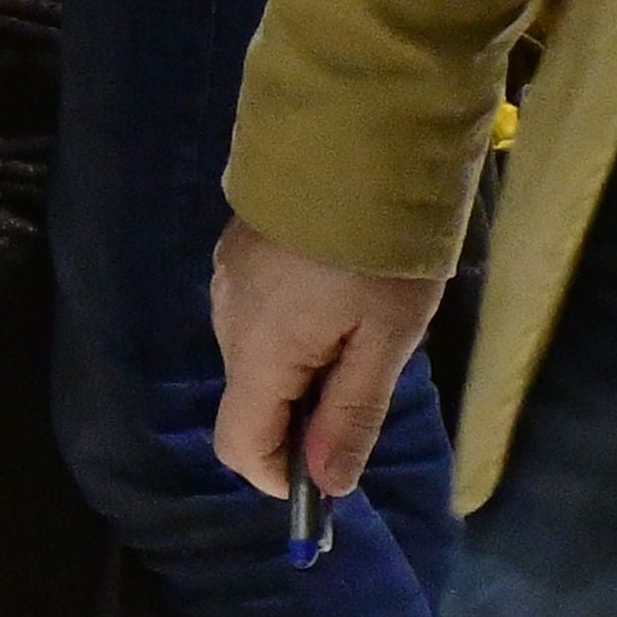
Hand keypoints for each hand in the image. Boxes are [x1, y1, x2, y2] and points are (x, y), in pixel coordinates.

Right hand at [208, 233, 448, 503]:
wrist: (366, 130)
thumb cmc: (389, 244)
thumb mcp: (389, 337)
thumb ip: (353, 414)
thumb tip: (328, 485)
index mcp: (259, 351)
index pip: (240, 446)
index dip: (280, 476)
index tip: (331, 473)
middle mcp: (227, 319)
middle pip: (253, 399)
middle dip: (303, 412)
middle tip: (371, 371)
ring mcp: (229, 277)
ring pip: (259, 352)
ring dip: (304, 361)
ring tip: (365, 316)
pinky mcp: (241, 246)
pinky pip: (260, 309)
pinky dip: (296, 321)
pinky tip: (341, 284)